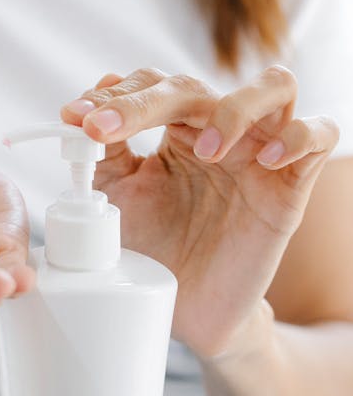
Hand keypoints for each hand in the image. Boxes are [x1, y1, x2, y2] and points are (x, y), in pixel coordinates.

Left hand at [61, 66, 338, 358]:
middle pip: (195, 86)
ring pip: (276, 86)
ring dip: (233, 108)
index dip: (114, 96)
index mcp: (177, 129)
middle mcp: (221, 130)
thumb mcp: (118, 197)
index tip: (75, 118)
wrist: (188, 310)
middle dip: (144, 102)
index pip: (152, 85)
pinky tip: (265, 161)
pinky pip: (319, 134)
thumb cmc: (156, 250)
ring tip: (201, 150)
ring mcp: (261, 151)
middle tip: (104, 128)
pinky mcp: (293, 183)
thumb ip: (103, 154)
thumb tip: (82, 111)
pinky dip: (297, 136)